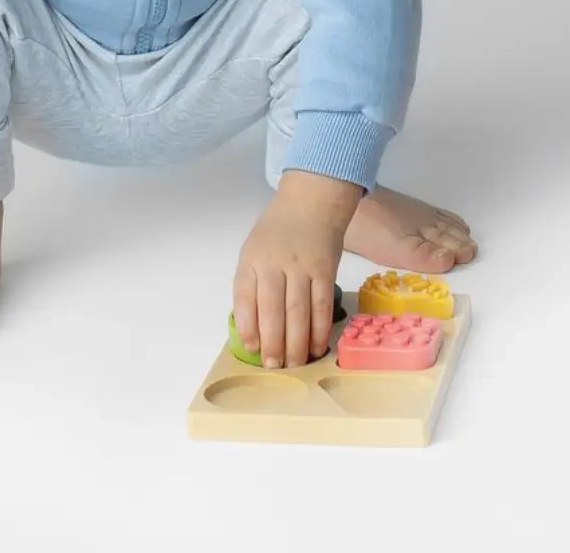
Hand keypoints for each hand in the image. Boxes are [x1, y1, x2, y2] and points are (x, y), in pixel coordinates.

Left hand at [231, 171, 360, 367]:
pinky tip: (316, 346)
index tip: (252, 348)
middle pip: (272, 309)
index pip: (245, 297)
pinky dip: (319, 330)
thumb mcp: (253, 249)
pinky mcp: (325, 270)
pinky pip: (321, 305)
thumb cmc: (277, 232)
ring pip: (298, 312)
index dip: (248, 326)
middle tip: (274, 366)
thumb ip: (251, 283)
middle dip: (273, 343)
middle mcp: (274, 263)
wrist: (310, 203)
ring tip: (294, 364)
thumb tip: (253, 327)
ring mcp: (301, 266)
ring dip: (296, 343)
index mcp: (251, 259)